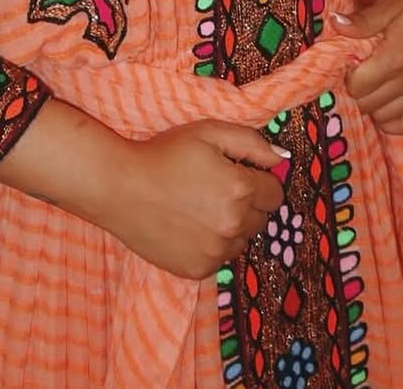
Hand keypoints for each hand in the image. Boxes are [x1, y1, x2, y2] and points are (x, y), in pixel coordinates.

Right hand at [104, 121, 285, 279]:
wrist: (120, 187)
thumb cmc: (164, 154)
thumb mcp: (209, 132)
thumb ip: (252, 142)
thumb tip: (281, 158)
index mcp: (241, 190)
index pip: (275, 193)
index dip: (258, 181)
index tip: (237, 174)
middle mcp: (234, 225)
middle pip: (261, 219)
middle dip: (246, 204)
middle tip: (215, 189)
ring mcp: (216, 252)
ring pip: (241, 240)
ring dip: (231, 226)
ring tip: (199, 208)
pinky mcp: (198, 270)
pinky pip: (220, 258)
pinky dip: (211, 245)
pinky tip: (188, 226)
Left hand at [332, 0, 402, 134]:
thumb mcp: (392, 3)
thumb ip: (363, 21)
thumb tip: (334, 23)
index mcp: (395, 58)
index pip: (357, 86)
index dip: (346, 74)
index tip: (347, 59)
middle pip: (367, 104)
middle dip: (355, 90)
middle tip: (356, 69)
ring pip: (385, 117)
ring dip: (371, 104)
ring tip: (370, 83)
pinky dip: (394, 120)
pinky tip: (387, 103)